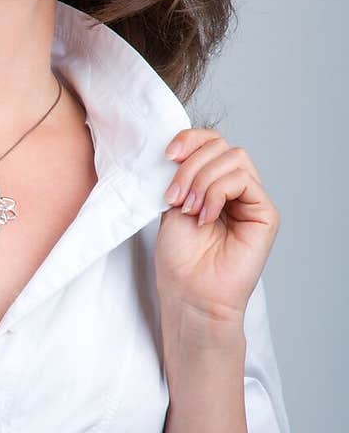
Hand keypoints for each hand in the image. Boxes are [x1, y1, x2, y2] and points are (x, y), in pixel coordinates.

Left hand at [155, 127, 280, 323]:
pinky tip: (205, 217)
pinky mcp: (266, 214)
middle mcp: (236, 188)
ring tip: (187, 209)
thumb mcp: (172, 203)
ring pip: (234, 158)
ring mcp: (252, 200)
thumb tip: (180, 146)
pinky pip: (243, 180)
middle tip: (174, 197)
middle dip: (190, 166)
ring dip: (201, 180)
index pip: (211, 142)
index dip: (190, 140)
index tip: (167, 155)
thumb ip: (182, 173)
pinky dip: (217, 193)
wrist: (190, 293)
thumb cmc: (180, 258)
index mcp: (213, 183)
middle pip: (221, 146)